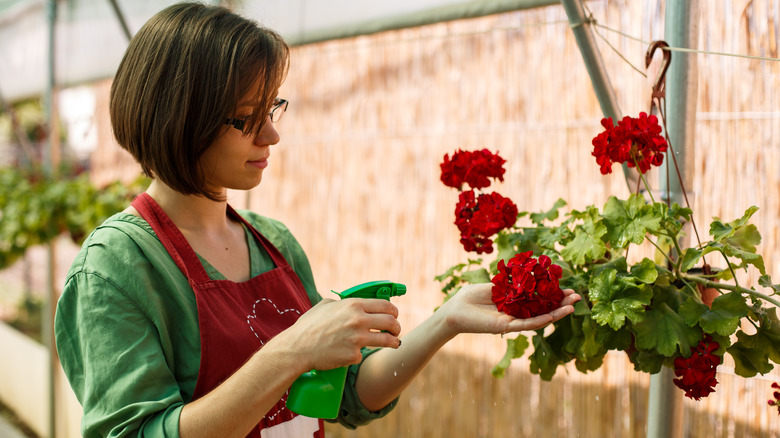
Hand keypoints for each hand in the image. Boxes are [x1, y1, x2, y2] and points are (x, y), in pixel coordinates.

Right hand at [280, 298, 401, 370]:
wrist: (298, 348)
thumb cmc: (309, 326)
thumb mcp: (325, 306)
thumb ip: (342, 303)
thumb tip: (351, 304)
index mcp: (353, 305)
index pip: (385, 305)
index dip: (393, 311)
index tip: (394, 316)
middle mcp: (359, 320)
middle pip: (391, 322)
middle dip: (397, 327)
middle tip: (396, 330)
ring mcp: (357, 339)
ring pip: (387, 340)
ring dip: (394, 341)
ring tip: (395, 343)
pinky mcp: (354, 355)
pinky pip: (363, 354)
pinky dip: (360, 354)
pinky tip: (352, 353)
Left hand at [437, 283, 579, 336]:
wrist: (454, 310)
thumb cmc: (470, 296)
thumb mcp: (494, 285)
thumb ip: (512, 282)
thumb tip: (529, 274)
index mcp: (514, 301)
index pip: (538, 298)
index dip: (553, 293)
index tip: (568, 287)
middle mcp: (516, 312)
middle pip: (543, 308)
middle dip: (560, 303)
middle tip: (577, 296)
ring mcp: (512, 320)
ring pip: (539, 318)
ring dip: (556, 313)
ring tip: (572, 307)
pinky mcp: (505, 327)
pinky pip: (525, 324)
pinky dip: (539, 321)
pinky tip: (552, 316)